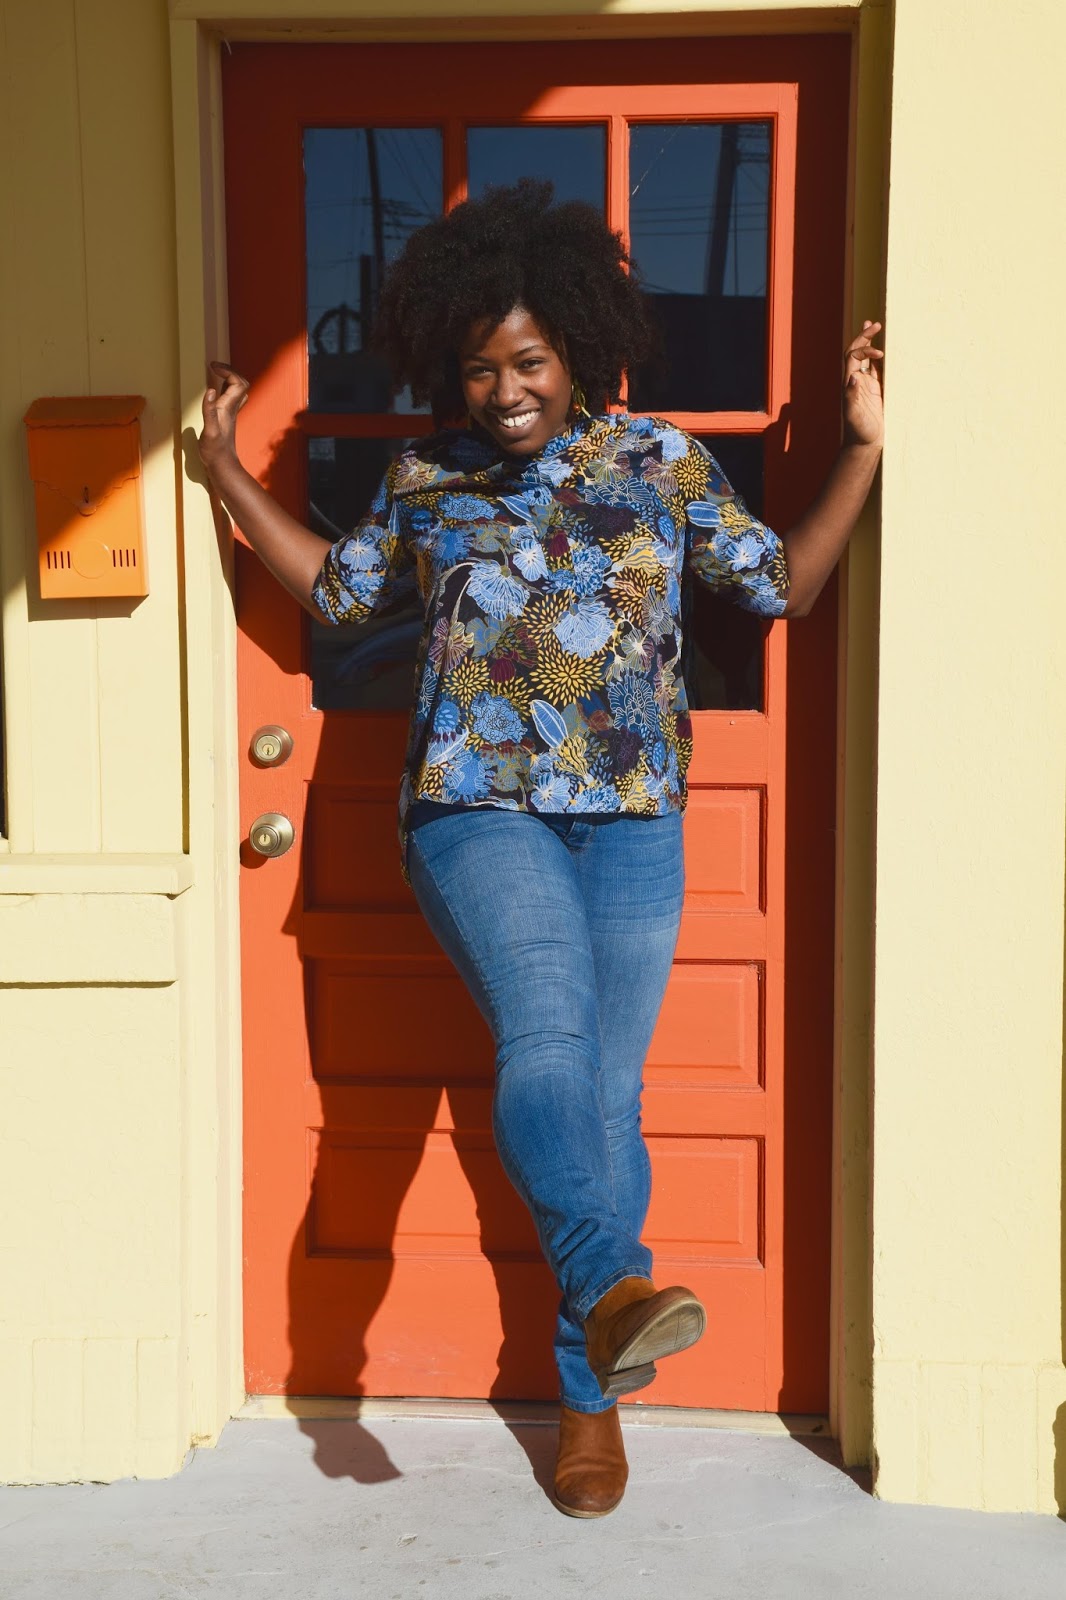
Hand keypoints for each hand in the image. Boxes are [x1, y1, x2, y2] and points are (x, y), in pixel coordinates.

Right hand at [198, 361, 249, 474]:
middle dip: (230, 371)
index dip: (228, 370)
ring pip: (237, 391)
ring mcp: (230, 413)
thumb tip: (210, 390)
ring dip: (228, 379)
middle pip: (241, 383)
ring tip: (215, 373)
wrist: (221, 465)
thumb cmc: (214, 451)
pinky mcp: (225, 418)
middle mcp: (232, 409)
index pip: (238, 382)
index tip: (212, 366)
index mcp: (228, 408)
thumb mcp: (209, 431)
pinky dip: (223, 388)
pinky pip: (229, 398)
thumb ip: (209, 410)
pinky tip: (214, 391)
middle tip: (214, 367)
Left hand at [842, 321, 883, 448]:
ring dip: (869, 343)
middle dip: (864, 337)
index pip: (853, 357)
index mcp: (849, 383)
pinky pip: (877, 370)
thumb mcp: (854, 415)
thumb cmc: (859, 431)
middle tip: (874, 323)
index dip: (865, 350)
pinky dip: (879, 358)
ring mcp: (866, 385)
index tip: (880, 354)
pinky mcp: (876, 391)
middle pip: (857, 352)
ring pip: (866, 359)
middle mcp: (855, 380)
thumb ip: (852, 396)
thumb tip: (853, 377)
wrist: (864, 444)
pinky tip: (886, 350)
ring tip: (875, 327)